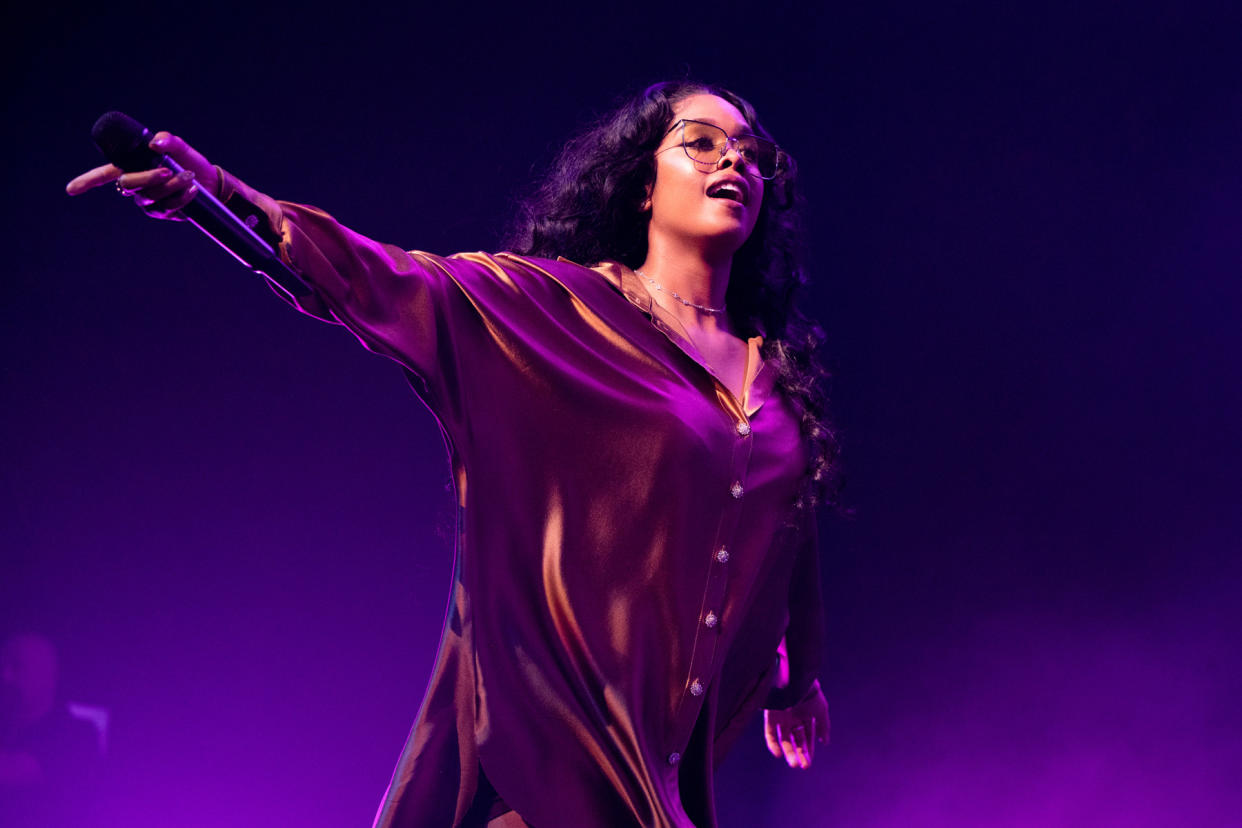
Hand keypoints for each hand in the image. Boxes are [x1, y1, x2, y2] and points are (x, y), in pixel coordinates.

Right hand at [65, 131, 218, 219]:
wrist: (209, 181)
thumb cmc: (189, 161)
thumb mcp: (180, 147)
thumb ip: (167, 140)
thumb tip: (156, 143)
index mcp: (131, 167)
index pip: (104, 175)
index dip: (87, 182)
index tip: (71, 190)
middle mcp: (135, 186)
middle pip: (128, 185)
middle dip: (148, 177)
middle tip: (169, 170)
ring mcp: (148, 201)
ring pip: (150, 196)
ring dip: (172, 186)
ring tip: (189, 176)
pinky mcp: (163, 212)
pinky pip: (167, 207)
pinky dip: (181, 197)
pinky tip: (192, 190)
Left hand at [764, 679, 828, 769]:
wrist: (794, 680)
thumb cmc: (810, 694)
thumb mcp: (821, 711)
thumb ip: (823, 726)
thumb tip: (825, 742)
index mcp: (806, 714)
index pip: (807, 735)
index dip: (808, 748)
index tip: (808, 762)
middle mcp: (793, 716)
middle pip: (796, 739)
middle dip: (800, 753)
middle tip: (803, 767)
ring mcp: (781, 716)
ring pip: (784, 738)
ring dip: (788, 752)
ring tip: (793, 765)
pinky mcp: (770, 715)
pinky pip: (770, 733)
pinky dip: (773, 744)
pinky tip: (778, 754)